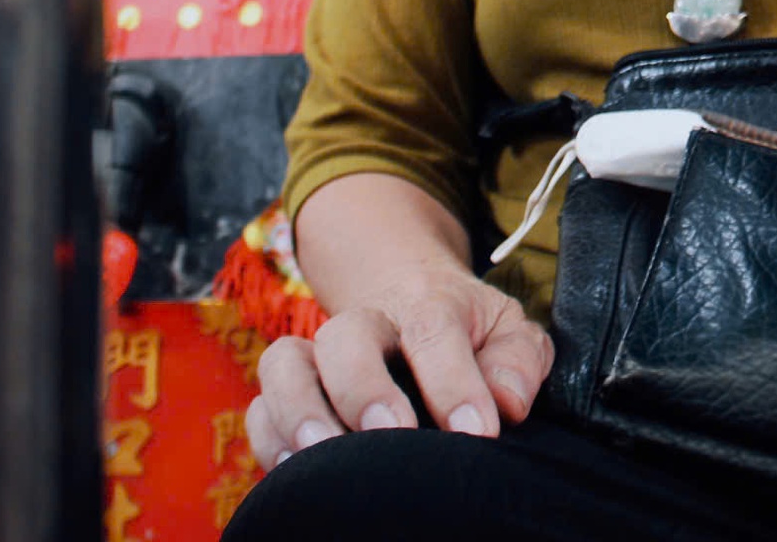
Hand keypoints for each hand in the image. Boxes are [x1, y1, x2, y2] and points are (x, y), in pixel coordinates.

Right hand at [243, 266, 553, 466]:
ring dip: (300, 410)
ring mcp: (319, 356)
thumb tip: (507, 403)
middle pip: (346, 335)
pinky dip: (268, 439)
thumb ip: (517, 361)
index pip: (435, 329)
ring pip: (285, 363)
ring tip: (323, 456)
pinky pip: (259, 408)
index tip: (477, 433)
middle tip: (392, 434)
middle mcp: (367, 324)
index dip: (453, 382)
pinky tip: (294, 472)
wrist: (408, 303)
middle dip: (364, 388)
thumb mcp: (507, 333)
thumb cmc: (468, 333)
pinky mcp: (289, 392)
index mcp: (429, 304)